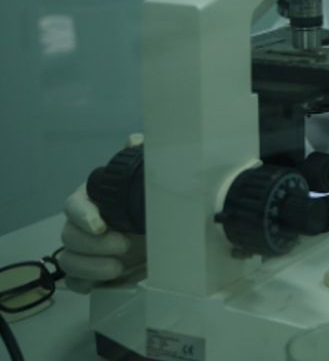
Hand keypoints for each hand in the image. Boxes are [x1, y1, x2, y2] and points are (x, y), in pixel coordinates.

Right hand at [58, 134, 146, 292]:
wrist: (166, 236)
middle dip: (94, 245)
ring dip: (92, 266)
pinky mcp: (89, 274)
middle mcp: (83, 225)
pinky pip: (76, 283)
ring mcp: (83, 251)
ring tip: (120, 267)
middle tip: (124, 245)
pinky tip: (112, 279)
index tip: (100, 224)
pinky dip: (90, 283)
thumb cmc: (152, 207)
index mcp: (93, 200)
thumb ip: (141, 159)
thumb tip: (134, 140)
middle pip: (68, 235)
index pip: (73, 205)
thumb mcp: (150, 184)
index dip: (82, 215)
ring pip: (68, 260)